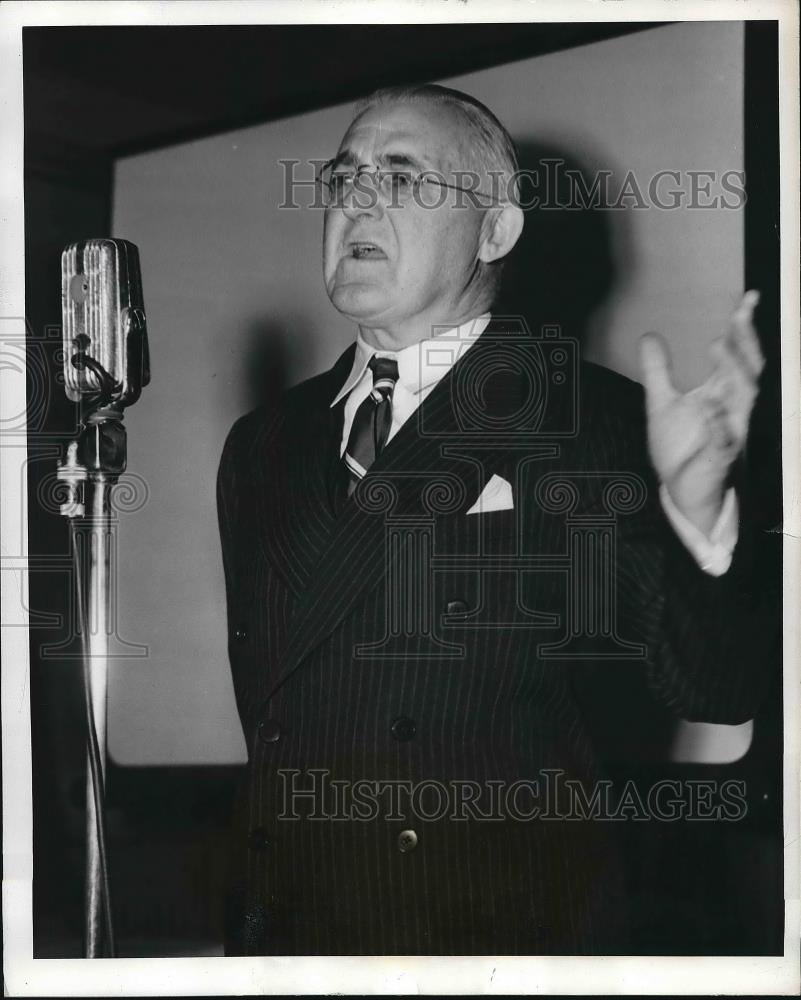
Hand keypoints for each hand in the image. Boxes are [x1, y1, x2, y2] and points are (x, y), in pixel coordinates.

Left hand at [638, 290, 763, 535]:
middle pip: (748, 370)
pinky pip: (724, 440)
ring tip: (718, 345)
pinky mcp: (719, 458)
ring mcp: (729, 432)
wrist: (681, 490)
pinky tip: (709, 408)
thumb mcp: (661, 403)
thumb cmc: (681, 448)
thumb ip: (657, 370)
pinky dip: (718, 423)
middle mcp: (732, 409)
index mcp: (720, 393)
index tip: (747, 299)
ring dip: (733, 371)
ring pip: (742, 399)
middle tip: (736, 317)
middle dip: (744, 343)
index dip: (743, 327)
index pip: (738, 355)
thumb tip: (649, 335)